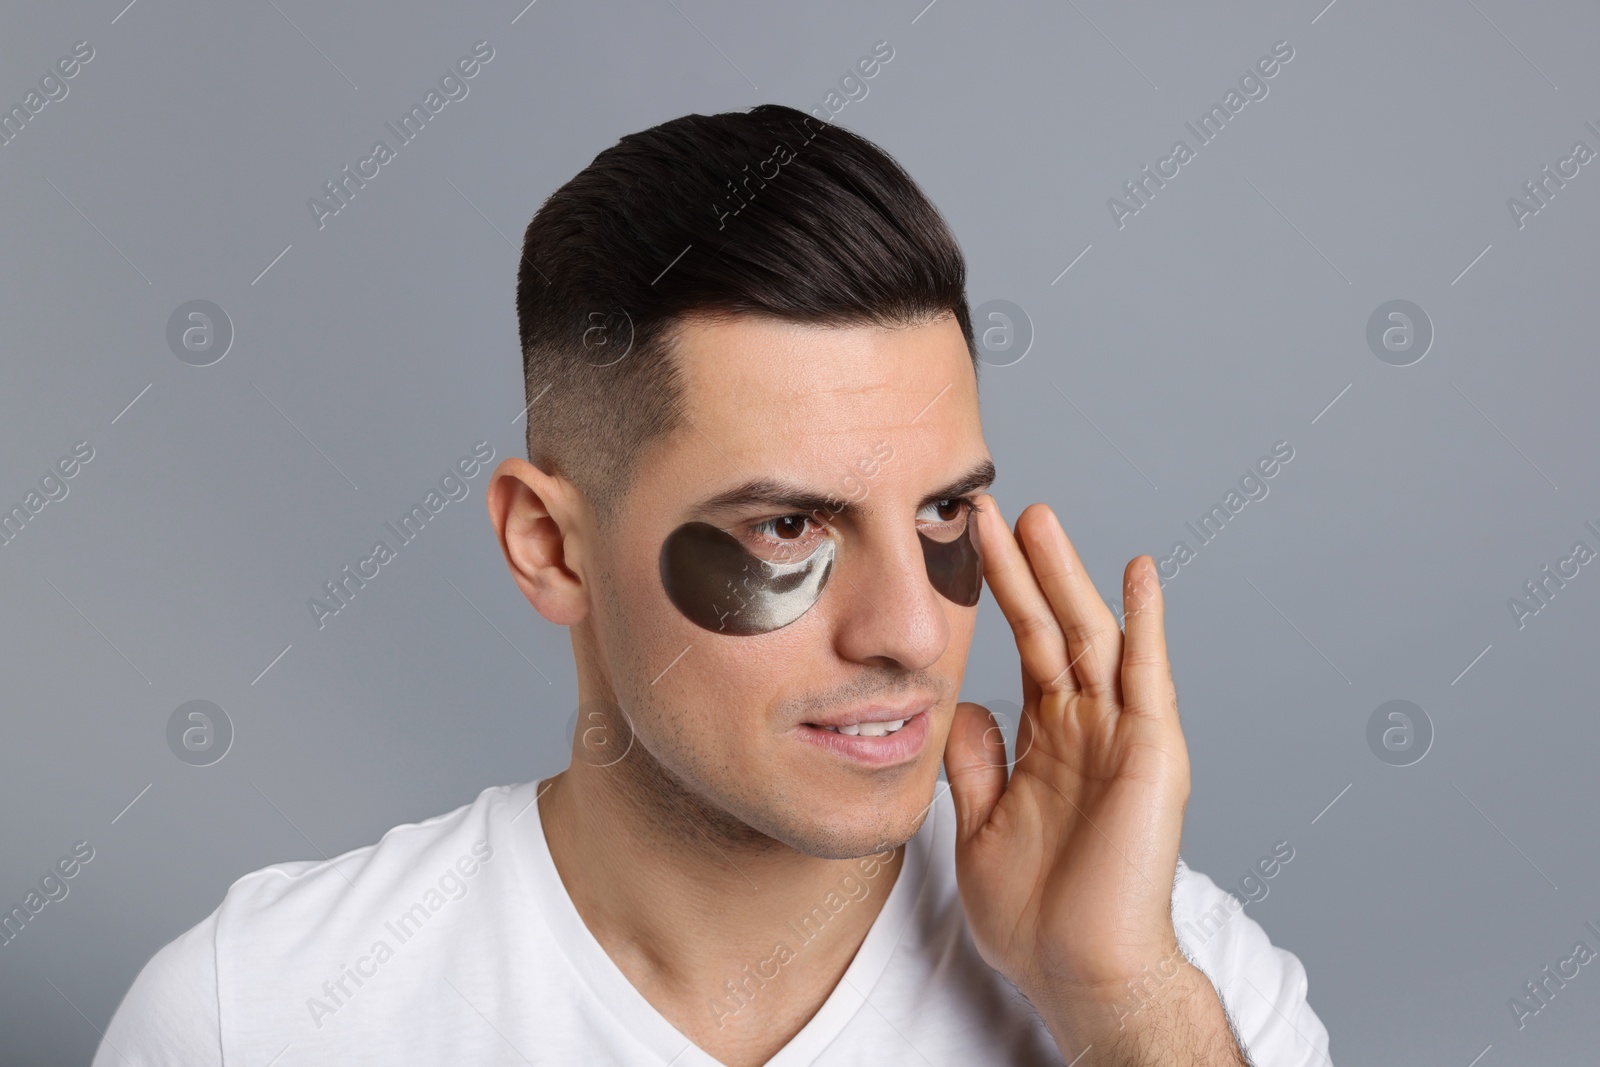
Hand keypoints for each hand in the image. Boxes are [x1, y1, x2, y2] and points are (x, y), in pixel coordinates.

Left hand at [943, 496, 1235, 1058]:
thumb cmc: (1036, 913)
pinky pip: (1148, 677)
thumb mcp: (982, 822)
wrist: (1078, 970)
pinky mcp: (1153, 753)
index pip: (1024, 647)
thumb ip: (976, 761)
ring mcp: (1123, 736)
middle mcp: (1090, 727)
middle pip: (1055, 627)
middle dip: (1026, 567)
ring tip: (1041, 519)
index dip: (999, 595)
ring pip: (1094, 637)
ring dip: (1069, 576)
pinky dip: (1146, 622)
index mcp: (1050, 740)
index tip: (965, 544)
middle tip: (996, 508)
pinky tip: (1138, 572)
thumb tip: (960, 706)